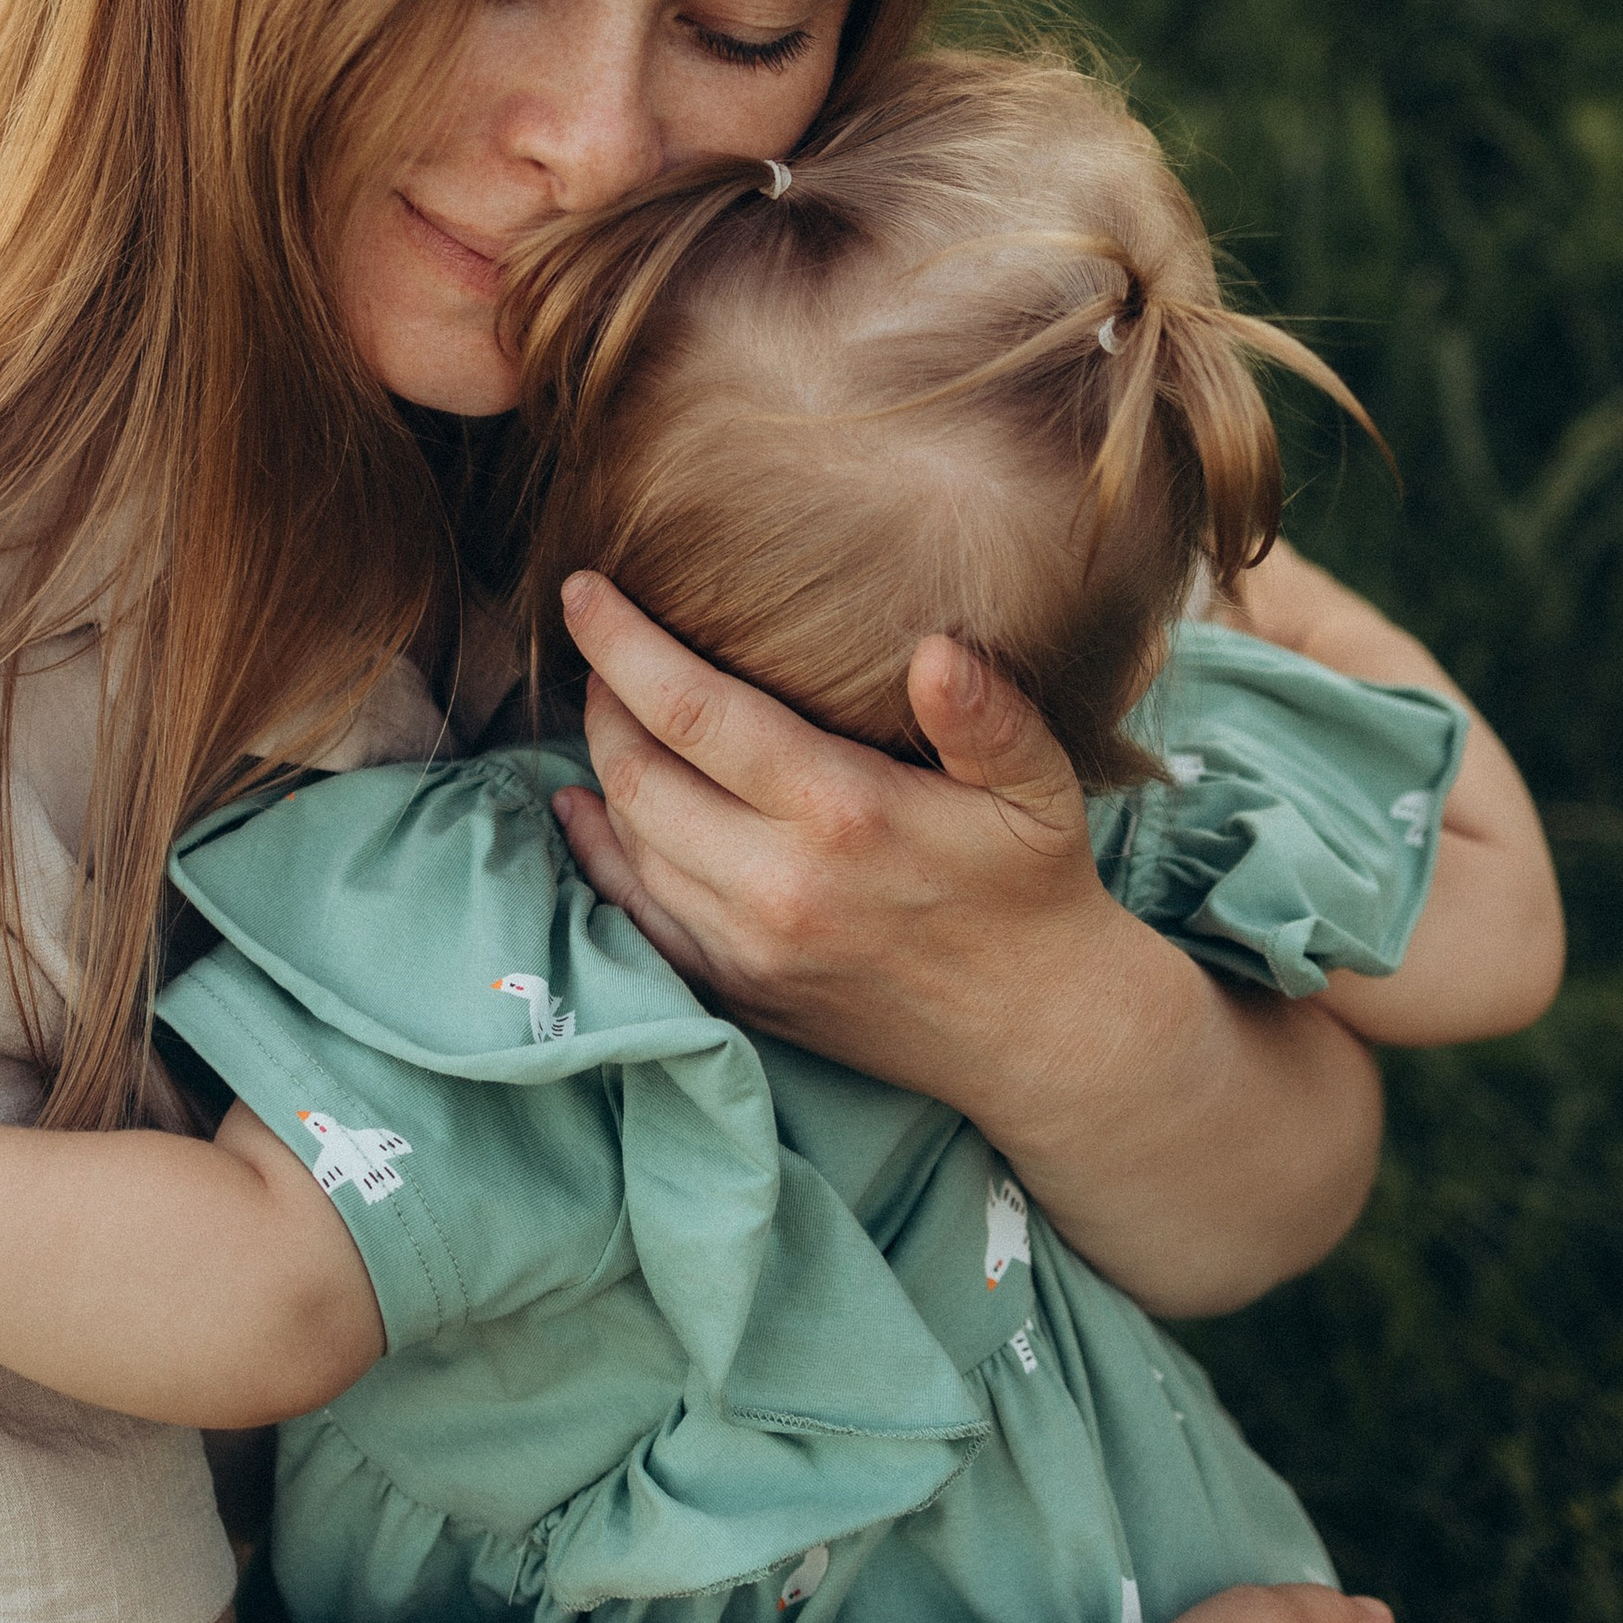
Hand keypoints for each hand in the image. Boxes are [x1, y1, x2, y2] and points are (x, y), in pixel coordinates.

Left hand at [551, 570, 1121, 1101]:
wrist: (1035, 1032)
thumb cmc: (1035, 887)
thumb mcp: (1039, 787)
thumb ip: (988, 714)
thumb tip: (936, 650)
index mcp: (843, 812)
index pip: (691, 710)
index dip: (622, 644)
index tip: (582, 590)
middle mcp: (776, 883)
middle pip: (637, 772)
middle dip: (602, 698)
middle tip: (601, 648)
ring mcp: (747, 946)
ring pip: (627, 839)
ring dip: (604, 767)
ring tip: (610, 710)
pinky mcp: (736, 990)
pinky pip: (635, 913)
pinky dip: (596, 853)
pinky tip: (582, 807)